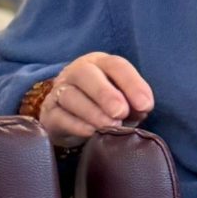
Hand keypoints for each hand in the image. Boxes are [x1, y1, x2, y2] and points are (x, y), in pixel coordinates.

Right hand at [38, 53, 153, 144]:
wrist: (75, 123)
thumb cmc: (107, 109)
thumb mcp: (126, 103)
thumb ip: (136, 104)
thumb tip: (142, 108)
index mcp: (101, 65)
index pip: (116, 65)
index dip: (132, 83)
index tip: (146, 105)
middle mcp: (78, 72)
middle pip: (86, 74)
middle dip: (105, 93)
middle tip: (121, 112)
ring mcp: (60, 91)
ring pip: (70, 95)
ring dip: (92, 111)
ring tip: (110, 126)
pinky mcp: (50, 113)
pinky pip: (59, 116)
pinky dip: (76, 124)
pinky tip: (91, 132)